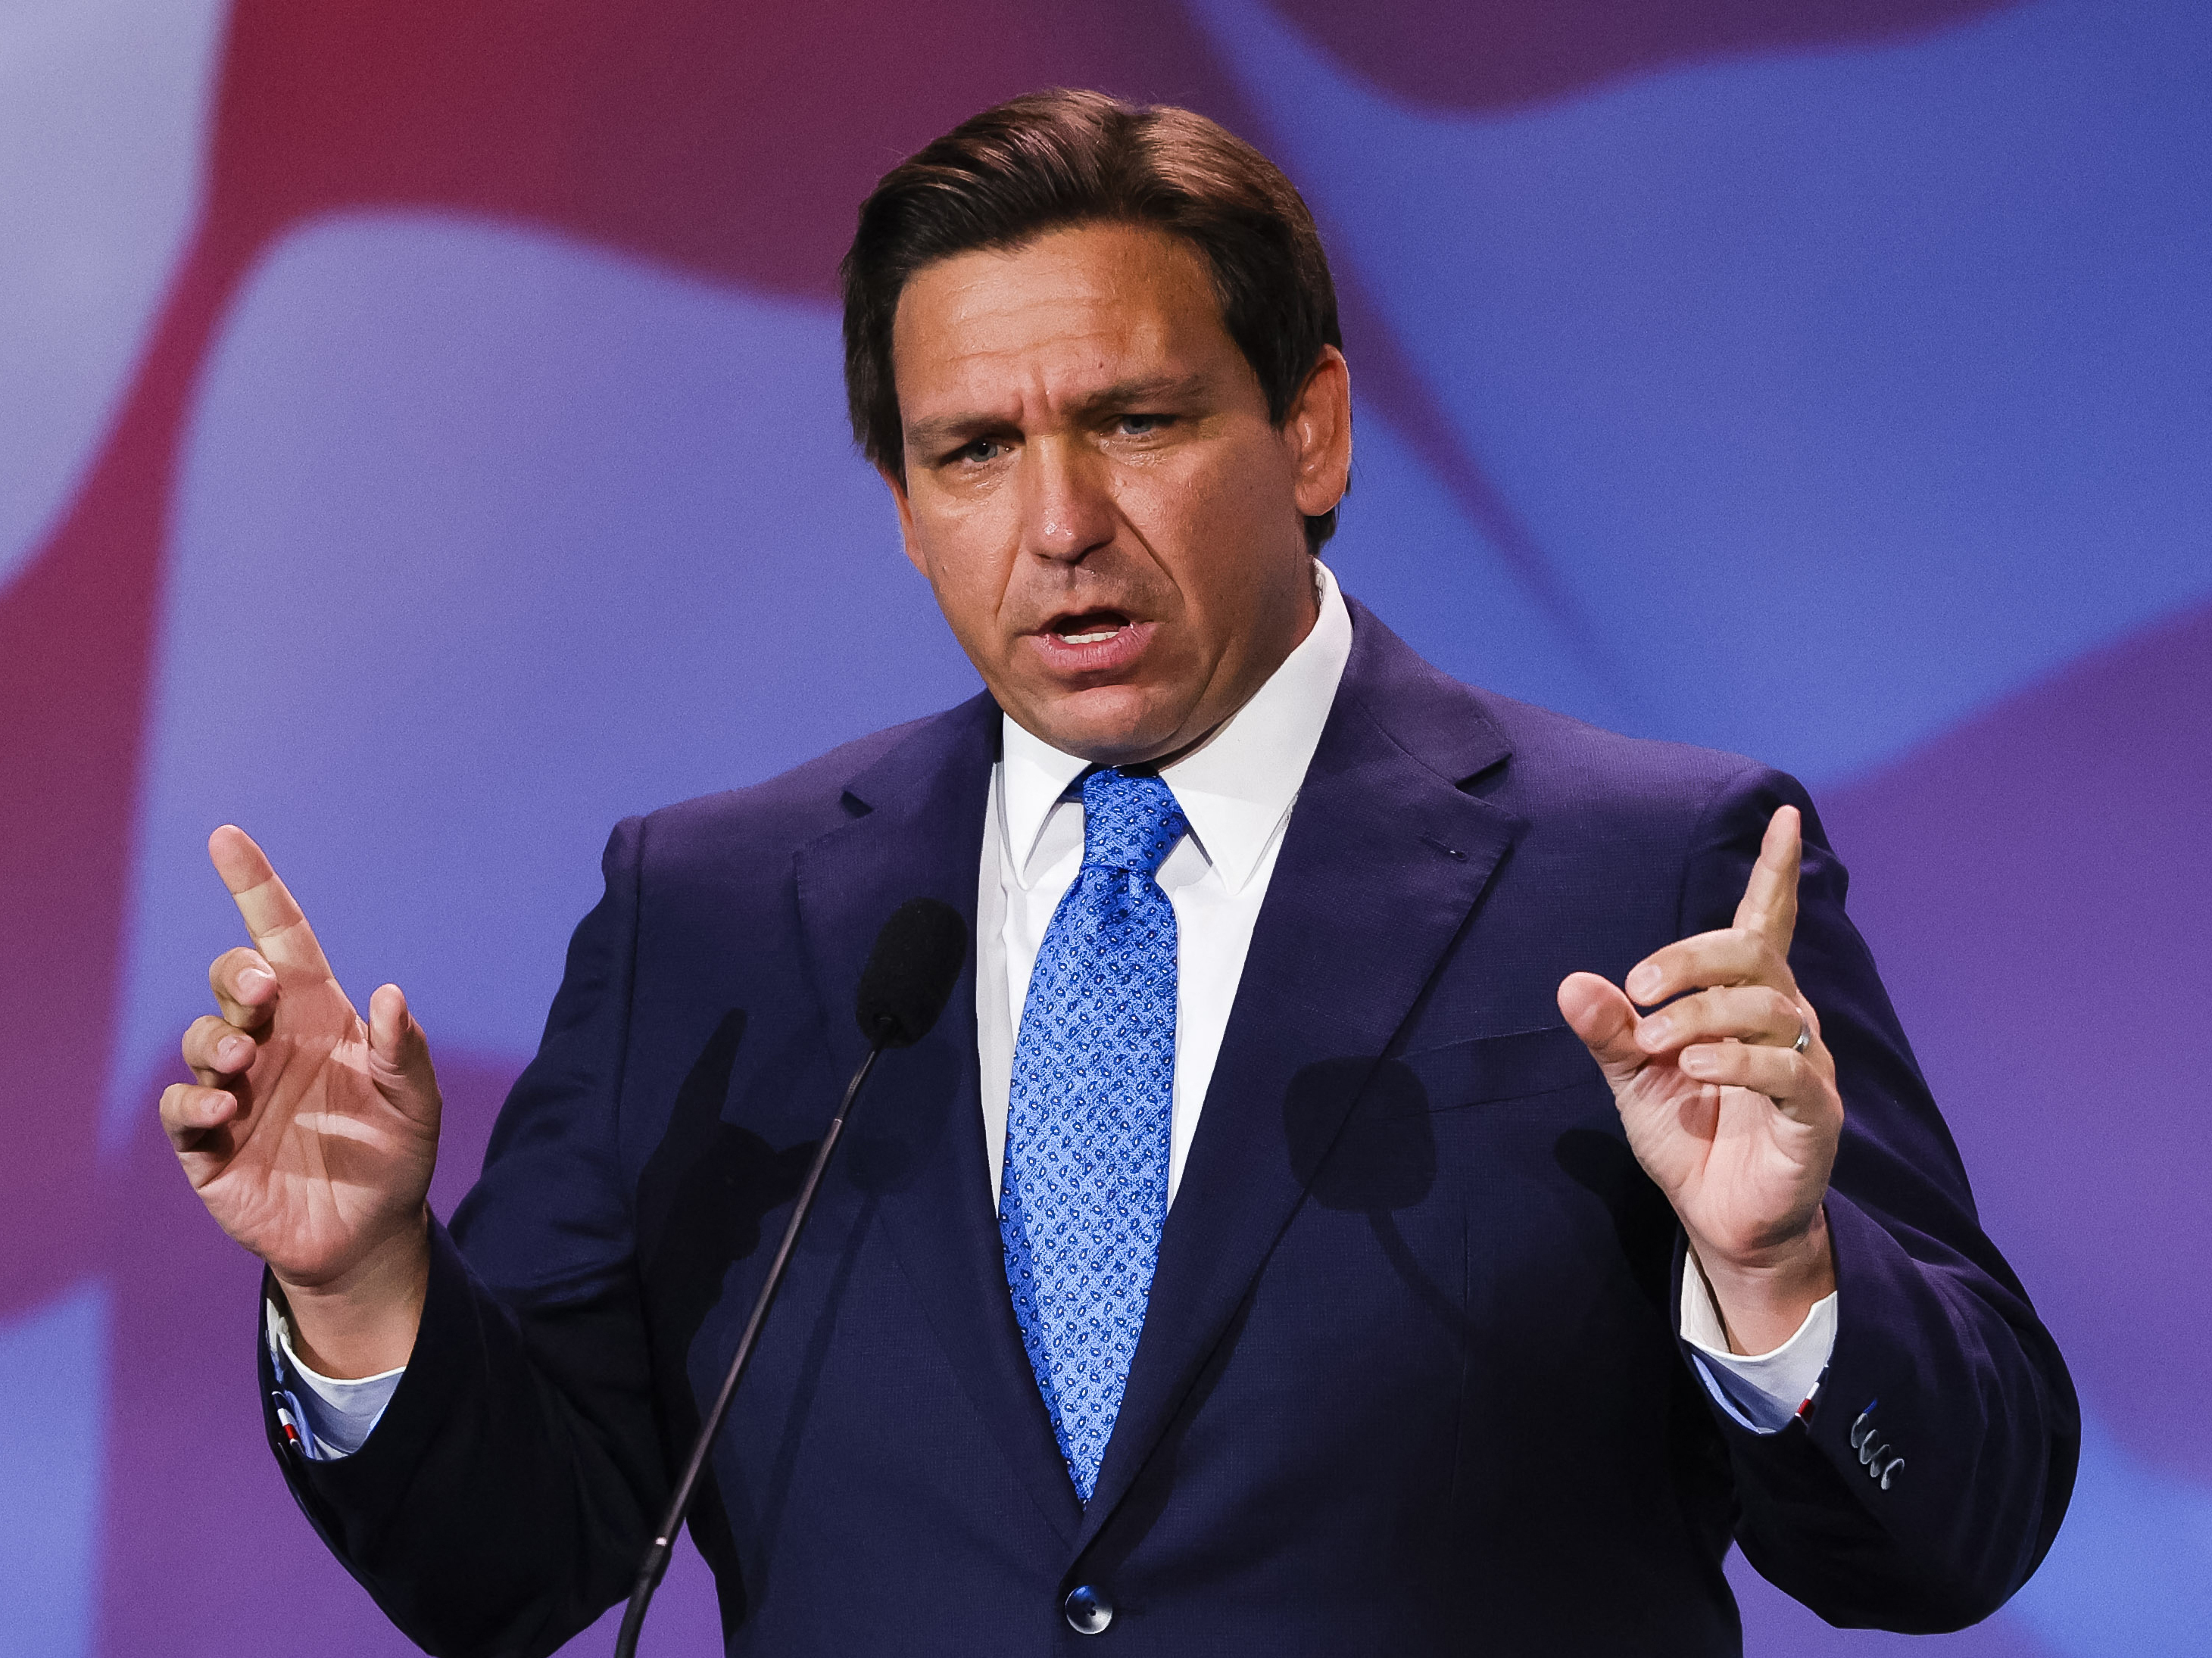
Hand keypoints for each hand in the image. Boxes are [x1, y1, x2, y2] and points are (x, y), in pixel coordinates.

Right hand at [161, 826, 440, 1375]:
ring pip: (203, 1038)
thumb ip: (407, 1052)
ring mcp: (237, 1090)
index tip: (227, 837)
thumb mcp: (416, 1105)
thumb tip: (394, 995)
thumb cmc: (393, 1156)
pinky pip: (182, 1106)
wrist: (367, 1235)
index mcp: (321, 1018)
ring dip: (217, 1039)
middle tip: (263, 994)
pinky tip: (222, 1109)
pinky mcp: (210, 1143)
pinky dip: (194, 1099)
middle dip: (236, 975)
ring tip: (246, 1060)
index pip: (283, 939)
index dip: (255, 887)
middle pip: (233, 980)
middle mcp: (273, 1044)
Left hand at [1557, 806, 1841, 1354]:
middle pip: (1752, 951)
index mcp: (1743, 1001)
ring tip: (1656, 1045)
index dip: (1776, 870)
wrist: (1720, 1220)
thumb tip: (1572, 983)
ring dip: (1698, 1014)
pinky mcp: (1816, 1112)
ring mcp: (1807, 1063)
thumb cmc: (1690, 1137)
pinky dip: (1736, 1060)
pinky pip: (1787, 1068)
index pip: (1767, 921)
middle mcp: (1786, 1019)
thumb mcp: (1632, 1078)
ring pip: (1764, 1003)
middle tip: (1638, 990)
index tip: (1784, 814)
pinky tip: (1696, 1066)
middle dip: (1690, 957)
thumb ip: (1609, 1030)